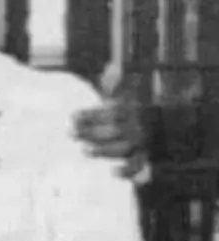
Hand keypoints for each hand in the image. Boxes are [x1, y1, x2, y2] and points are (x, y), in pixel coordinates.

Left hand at [73, 63, 147, 177]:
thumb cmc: (140, 111)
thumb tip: (110, 67)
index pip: (109, 112)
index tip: (72, 117)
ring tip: (84, 150)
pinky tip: (113, 172)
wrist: (170, 126)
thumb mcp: (127, 97)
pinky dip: (127, 172)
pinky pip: (138, 166)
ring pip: (121, 149)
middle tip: (70, 133)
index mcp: (131, 110)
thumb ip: (115, 86)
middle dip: (90, 132)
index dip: (90, 115)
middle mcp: (136, 127)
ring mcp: (140, 144)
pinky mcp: (144, 158)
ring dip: (103, 150)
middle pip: (112, 131)